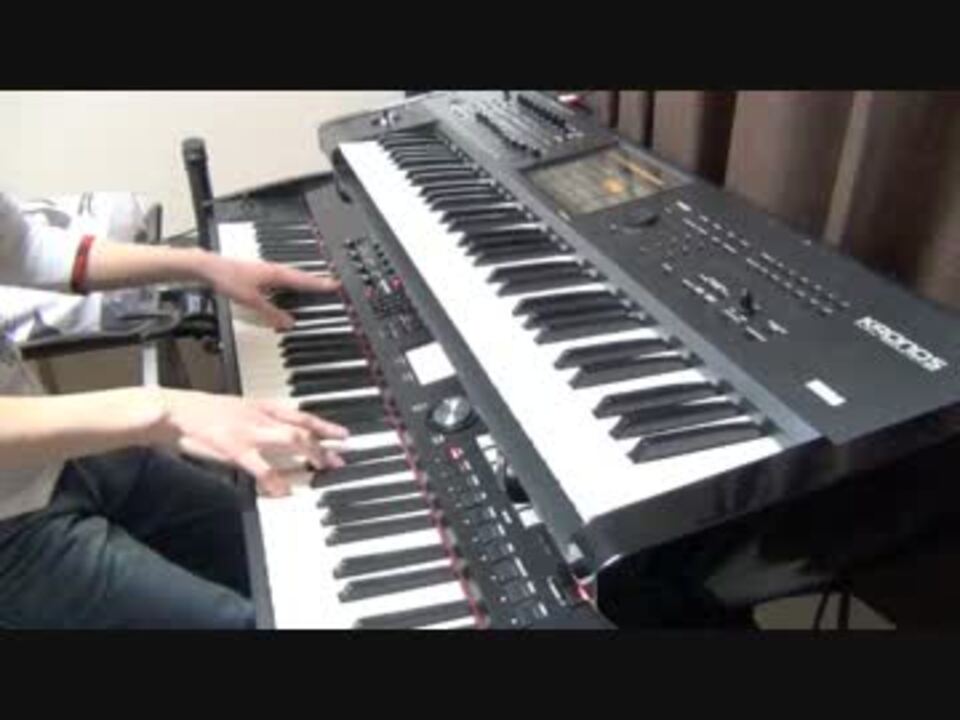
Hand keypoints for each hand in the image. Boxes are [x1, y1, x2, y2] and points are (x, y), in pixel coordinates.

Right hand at [150, 389, 348, 496]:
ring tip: (322, 468)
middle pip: (302, 428)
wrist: (173, 410)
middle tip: (339, 459)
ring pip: (290, 439)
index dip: (323, 425)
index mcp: (259, 406)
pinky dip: (275, 480)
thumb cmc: (200, 412)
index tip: (342, 434)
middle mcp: (259, 416)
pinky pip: (260, 466)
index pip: (300, 414)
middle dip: (324, 444)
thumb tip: (276, 432)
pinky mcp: (234, 446)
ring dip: (310, 454)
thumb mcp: (235, 409)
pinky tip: (284, 491)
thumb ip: (257, 419)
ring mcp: (248, 430)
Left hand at [203, 255, 340, 328]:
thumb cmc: (228, 278)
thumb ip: (272, 313)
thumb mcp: (252, 301)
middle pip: (301, 276)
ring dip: (303, 281)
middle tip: (329, 285)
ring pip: (291, 276)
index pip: (304, 280)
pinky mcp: (259, 273)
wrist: (208, 267)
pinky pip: (281, 278)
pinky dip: (289, 283)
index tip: (335, 285)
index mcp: (276, 273)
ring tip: (313, 286)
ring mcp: (266, 270)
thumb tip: (288, 323)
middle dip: (316, 281)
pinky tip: (286, 289)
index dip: (320, 284)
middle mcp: (273, 269)